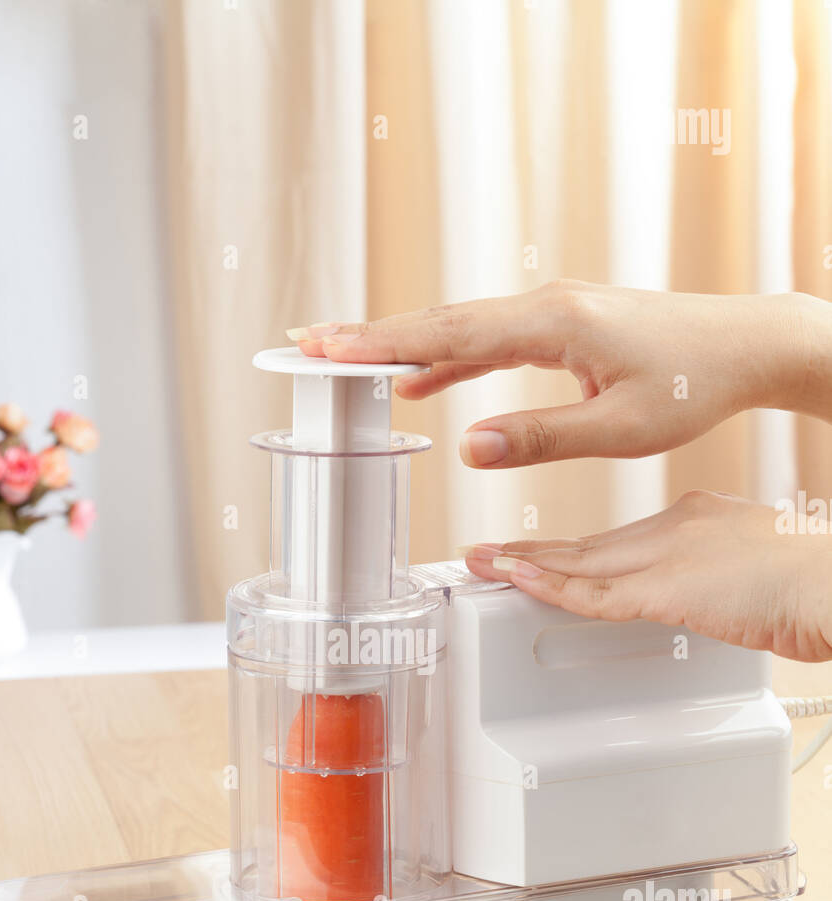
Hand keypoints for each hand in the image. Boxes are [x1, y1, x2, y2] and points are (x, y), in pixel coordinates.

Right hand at [288, 283, 831, 466]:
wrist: (742, 346)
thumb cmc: (692, 383)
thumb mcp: (619, 429)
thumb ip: (541, 438)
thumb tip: (469, 446)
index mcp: (553, 324)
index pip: (448, 332)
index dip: (381, 343)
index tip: (327, 348)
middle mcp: (545, 306)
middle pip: (438, 320)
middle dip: (369, 336)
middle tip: (304, 345)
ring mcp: (550, 312)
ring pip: (457, 327)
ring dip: (401, 344)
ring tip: (343, 358)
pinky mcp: (559, 327)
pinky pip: (487, 340)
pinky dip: (446, 356)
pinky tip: (422, 379)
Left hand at [464, 491, 831, 661]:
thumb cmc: (816, 583)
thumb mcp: (758, 575)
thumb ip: (720, 583)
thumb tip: (714, 602)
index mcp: (699, 517)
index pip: (619, 536)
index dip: (574, 549)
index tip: (544, 554)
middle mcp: (676, 527)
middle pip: (590, 545)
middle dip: (536, 553)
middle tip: (490, 552)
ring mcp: (669, 556)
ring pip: (581, 563)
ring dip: (526, 566)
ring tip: (484, 565)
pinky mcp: (668, 589)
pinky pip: (596, 593)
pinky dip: (552, 588)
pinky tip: (520, 583)